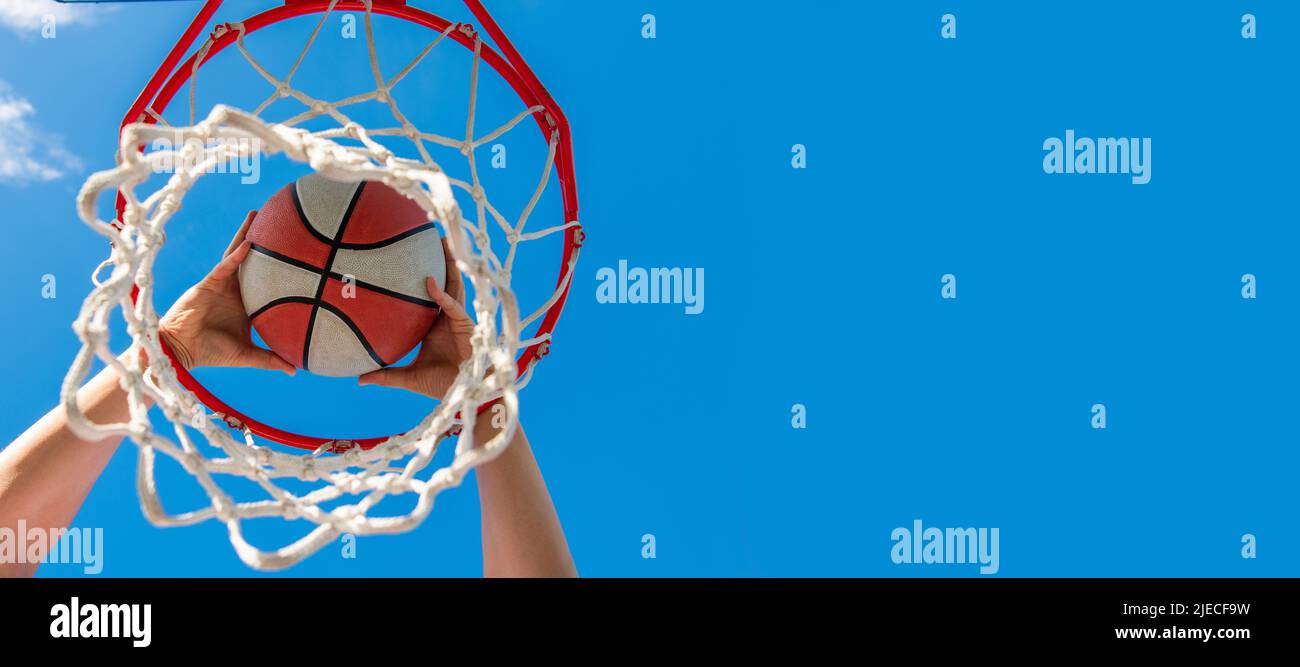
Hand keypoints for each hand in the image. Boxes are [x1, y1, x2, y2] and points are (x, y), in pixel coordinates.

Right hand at [156, 211, 295, 374]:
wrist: (182, 351)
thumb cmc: (212, 352)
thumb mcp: (247, 355)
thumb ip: (270, 359)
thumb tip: (296, 370)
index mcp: (247, 302)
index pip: (265, 279)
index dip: (277, 265)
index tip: (296, 252)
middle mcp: (236, 289)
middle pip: (253, 260)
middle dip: (263, 240)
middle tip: (280, 221)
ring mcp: (222, 283)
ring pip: (237, 254)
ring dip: (247, 235)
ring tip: (258, 215)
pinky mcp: (208, 283)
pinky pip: (224, 266)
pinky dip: (235, 256)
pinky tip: (248, 244)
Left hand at [358, 238, 472, 398]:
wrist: (464, 395)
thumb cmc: (440, 385)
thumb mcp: (407, 377)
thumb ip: (385, 375)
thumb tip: (358, 379)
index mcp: (433, 323)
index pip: (428, 293)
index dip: (423, 274)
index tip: (410, 257)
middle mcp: (445, 316)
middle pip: (444, 281)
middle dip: (441, 260)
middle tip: (432, 236)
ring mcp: (457, 318)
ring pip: (453, 286)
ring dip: (448, 265)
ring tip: (442, 243)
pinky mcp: (465, 325)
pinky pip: (452, 307)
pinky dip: (441, 295)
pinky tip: (429, 283)